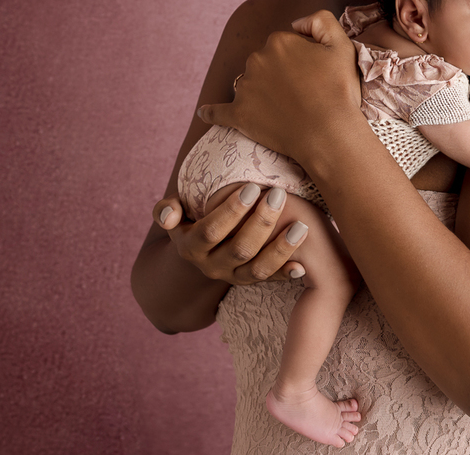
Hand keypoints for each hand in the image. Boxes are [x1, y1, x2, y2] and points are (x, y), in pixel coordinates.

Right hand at [152, 188, 307, 284]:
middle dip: (261, 222)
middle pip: (239, 249)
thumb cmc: (192, 218)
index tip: (251, 187)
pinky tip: (302, 266)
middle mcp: (211, 266)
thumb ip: (166, 210)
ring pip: (257, 269)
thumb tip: (168, 215)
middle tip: (278, 195)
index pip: (211, 231)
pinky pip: (269, 281)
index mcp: (190, 247)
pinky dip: (286, 275)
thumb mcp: (175, 213)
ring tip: (301, 226)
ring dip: (280, 249)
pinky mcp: (250, 282)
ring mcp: (232, 277)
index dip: (230, 211)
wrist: (199, 250)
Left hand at [196, 10, 362, 163]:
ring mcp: (245, 88)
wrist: (329, 134)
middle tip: (303, 95)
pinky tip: (203, 113)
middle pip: (265, 62)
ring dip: (260, 92)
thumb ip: (320, 20)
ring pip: (249, 83)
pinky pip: (218, 112)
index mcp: (279, 41)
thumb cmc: (338, 91)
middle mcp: (256, 59)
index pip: (286, 44)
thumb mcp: (341, 44)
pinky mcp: (238, 115)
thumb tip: (296, 23)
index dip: (302, 59)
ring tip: (284, 110)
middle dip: (279, 74)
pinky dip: (211, 112)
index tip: (315, 76)